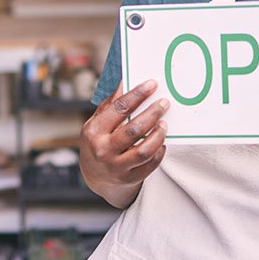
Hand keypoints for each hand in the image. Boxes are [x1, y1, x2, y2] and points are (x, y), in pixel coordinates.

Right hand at [79, 79, 168, 206]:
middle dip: (152, 113)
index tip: (152, 84)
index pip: (119, 109)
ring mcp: (116, 166)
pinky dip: (159, 152)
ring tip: (165, 124)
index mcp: (94, 131)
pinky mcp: (129, 179)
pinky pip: (150, 165)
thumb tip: (125, 80)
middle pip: (134, 130)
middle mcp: (103, 149)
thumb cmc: (97, 141)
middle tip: (164, 103)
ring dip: (158, 135)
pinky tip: (162, 142)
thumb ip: (111, 104)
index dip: (137, 94)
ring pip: (144, 150)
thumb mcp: (97, 122)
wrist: (94, 175)